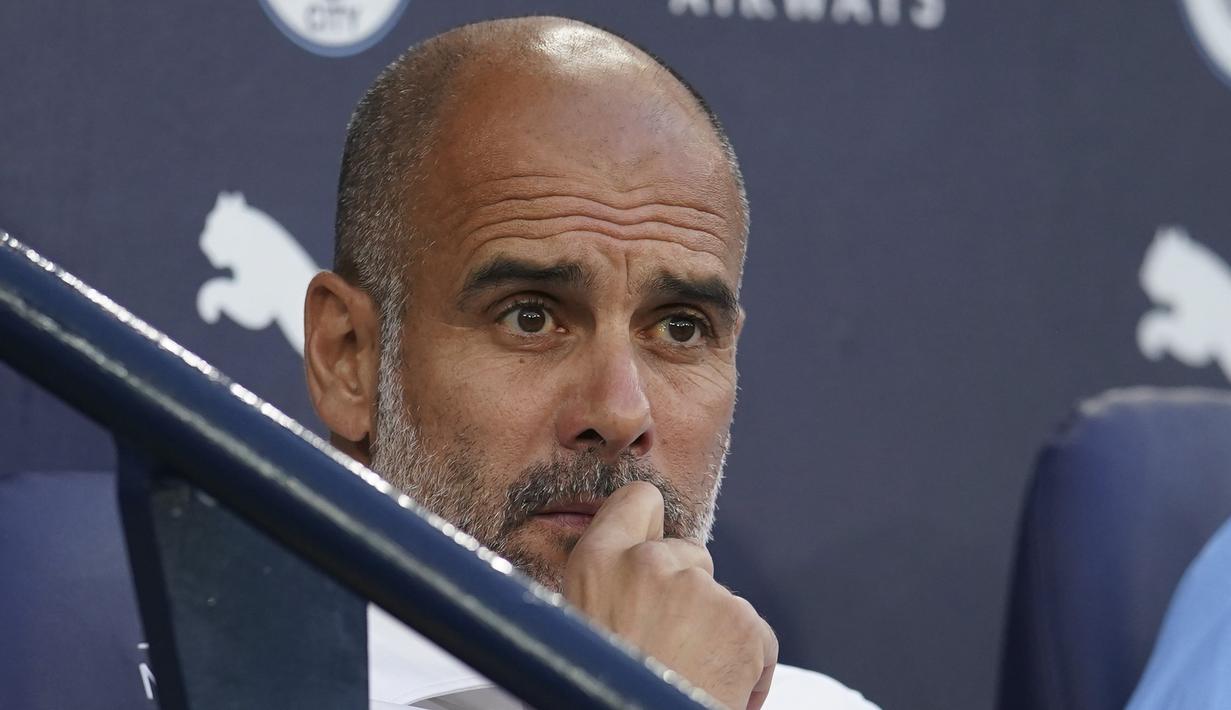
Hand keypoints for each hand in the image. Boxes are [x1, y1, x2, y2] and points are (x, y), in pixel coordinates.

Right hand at [562, 482, 777, 709]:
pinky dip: (749, 668)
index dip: (650, 524)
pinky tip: (718, 694)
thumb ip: (610, 594)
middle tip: (670, 649)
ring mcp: (697, 588)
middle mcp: (645, 563)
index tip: (655, 546)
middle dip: (689, 595)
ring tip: (686, 682)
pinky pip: (757, 635)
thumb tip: (642, 586)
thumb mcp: (579, 637)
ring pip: (724, 601)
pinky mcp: (742, 621)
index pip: (636, 501)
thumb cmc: (603, 694)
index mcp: (594, 565)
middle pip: (689, 554)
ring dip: (716, 638)